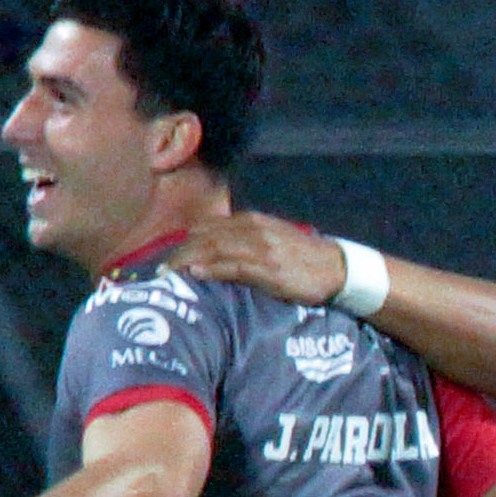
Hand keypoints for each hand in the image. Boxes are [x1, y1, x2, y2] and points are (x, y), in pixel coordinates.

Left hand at [165, 212, 349, 306]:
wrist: (336, 267)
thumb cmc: (303, 259)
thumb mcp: (272, 242)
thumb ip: (245, 244)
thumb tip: (217, 256)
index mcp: (251, 221)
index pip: (208, 228)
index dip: (184, 242)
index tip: (166, 258)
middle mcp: (252, 229)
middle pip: (205, 237)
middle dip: (179, 253)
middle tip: (158, 270)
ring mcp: (260, 248)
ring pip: (214, 249)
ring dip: (188, 262)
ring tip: (167, 274)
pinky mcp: (269, 268)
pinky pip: (234, 266)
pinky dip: (212, 269)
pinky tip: (196, 274)